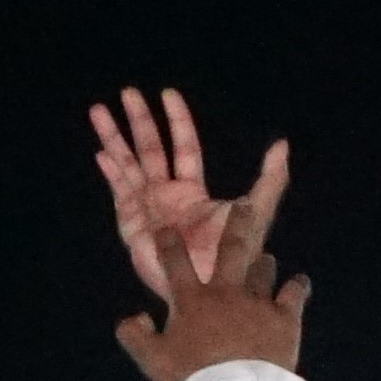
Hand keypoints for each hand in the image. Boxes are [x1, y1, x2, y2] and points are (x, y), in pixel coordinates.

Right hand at [91, 86, 289, 304]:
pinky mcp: (132, 226)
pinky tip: (101, 153)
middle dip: (139, 121)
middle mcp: (166, 196)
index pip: (182, 146)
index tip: (168, 94)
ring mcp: (146, 209)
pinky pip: (120, 193)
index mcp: (192, 191)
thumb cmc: (234, 256)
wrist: (210, 287)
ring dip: (114, 138)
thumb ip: (270, 180)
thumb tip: (282, 145)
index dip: (177, 120)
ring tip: (98, 110)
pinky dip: (111, 173)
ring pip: (128, 165)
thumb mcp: (255, 213)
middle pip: (149, 149)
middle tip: (128, 92)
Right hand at [114, 175, 308, 380]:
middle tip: (241, 205)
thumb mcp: (152, 360)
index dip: (169, 242)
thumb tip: (132, 317)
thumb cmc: (191, 378)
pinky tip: (300, 283)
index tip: (167, 228)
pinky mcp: (284, 318)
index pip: (175, 261)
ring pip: (263, 269)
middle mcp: (225, 291)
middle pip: (230, 248)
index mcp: (192, 299)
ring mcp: (257, 301)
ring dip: (264, 261)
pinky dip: (298, 286)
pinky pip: (295, 293)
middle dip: (235, 222)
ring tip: (268, 257)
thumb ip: (134, 336)